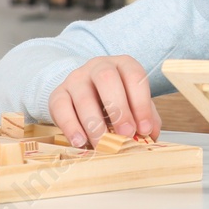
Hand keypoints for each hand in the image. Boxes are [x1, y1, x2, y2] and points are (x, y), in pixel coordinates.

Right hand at [46, 55, 161, 146]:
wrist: (84, 92)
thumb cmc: (115, 99)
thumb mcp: (134, 103)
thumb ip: (145, 116)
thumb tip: (150, 134)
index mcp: (123, 65)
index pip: (135, 77)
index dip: (141, 104)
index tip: (144, 129)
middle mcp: (99, 66)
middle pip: (107, 79)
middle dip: (119, 109)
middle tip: (126, 134)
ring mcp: (76, 78)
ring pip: (83, 96)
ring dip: (95, 124)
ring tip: (103, 144)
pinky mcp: (58, 93)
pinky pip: (61, 107)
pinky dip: (71, 126)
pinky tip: (80, 141)